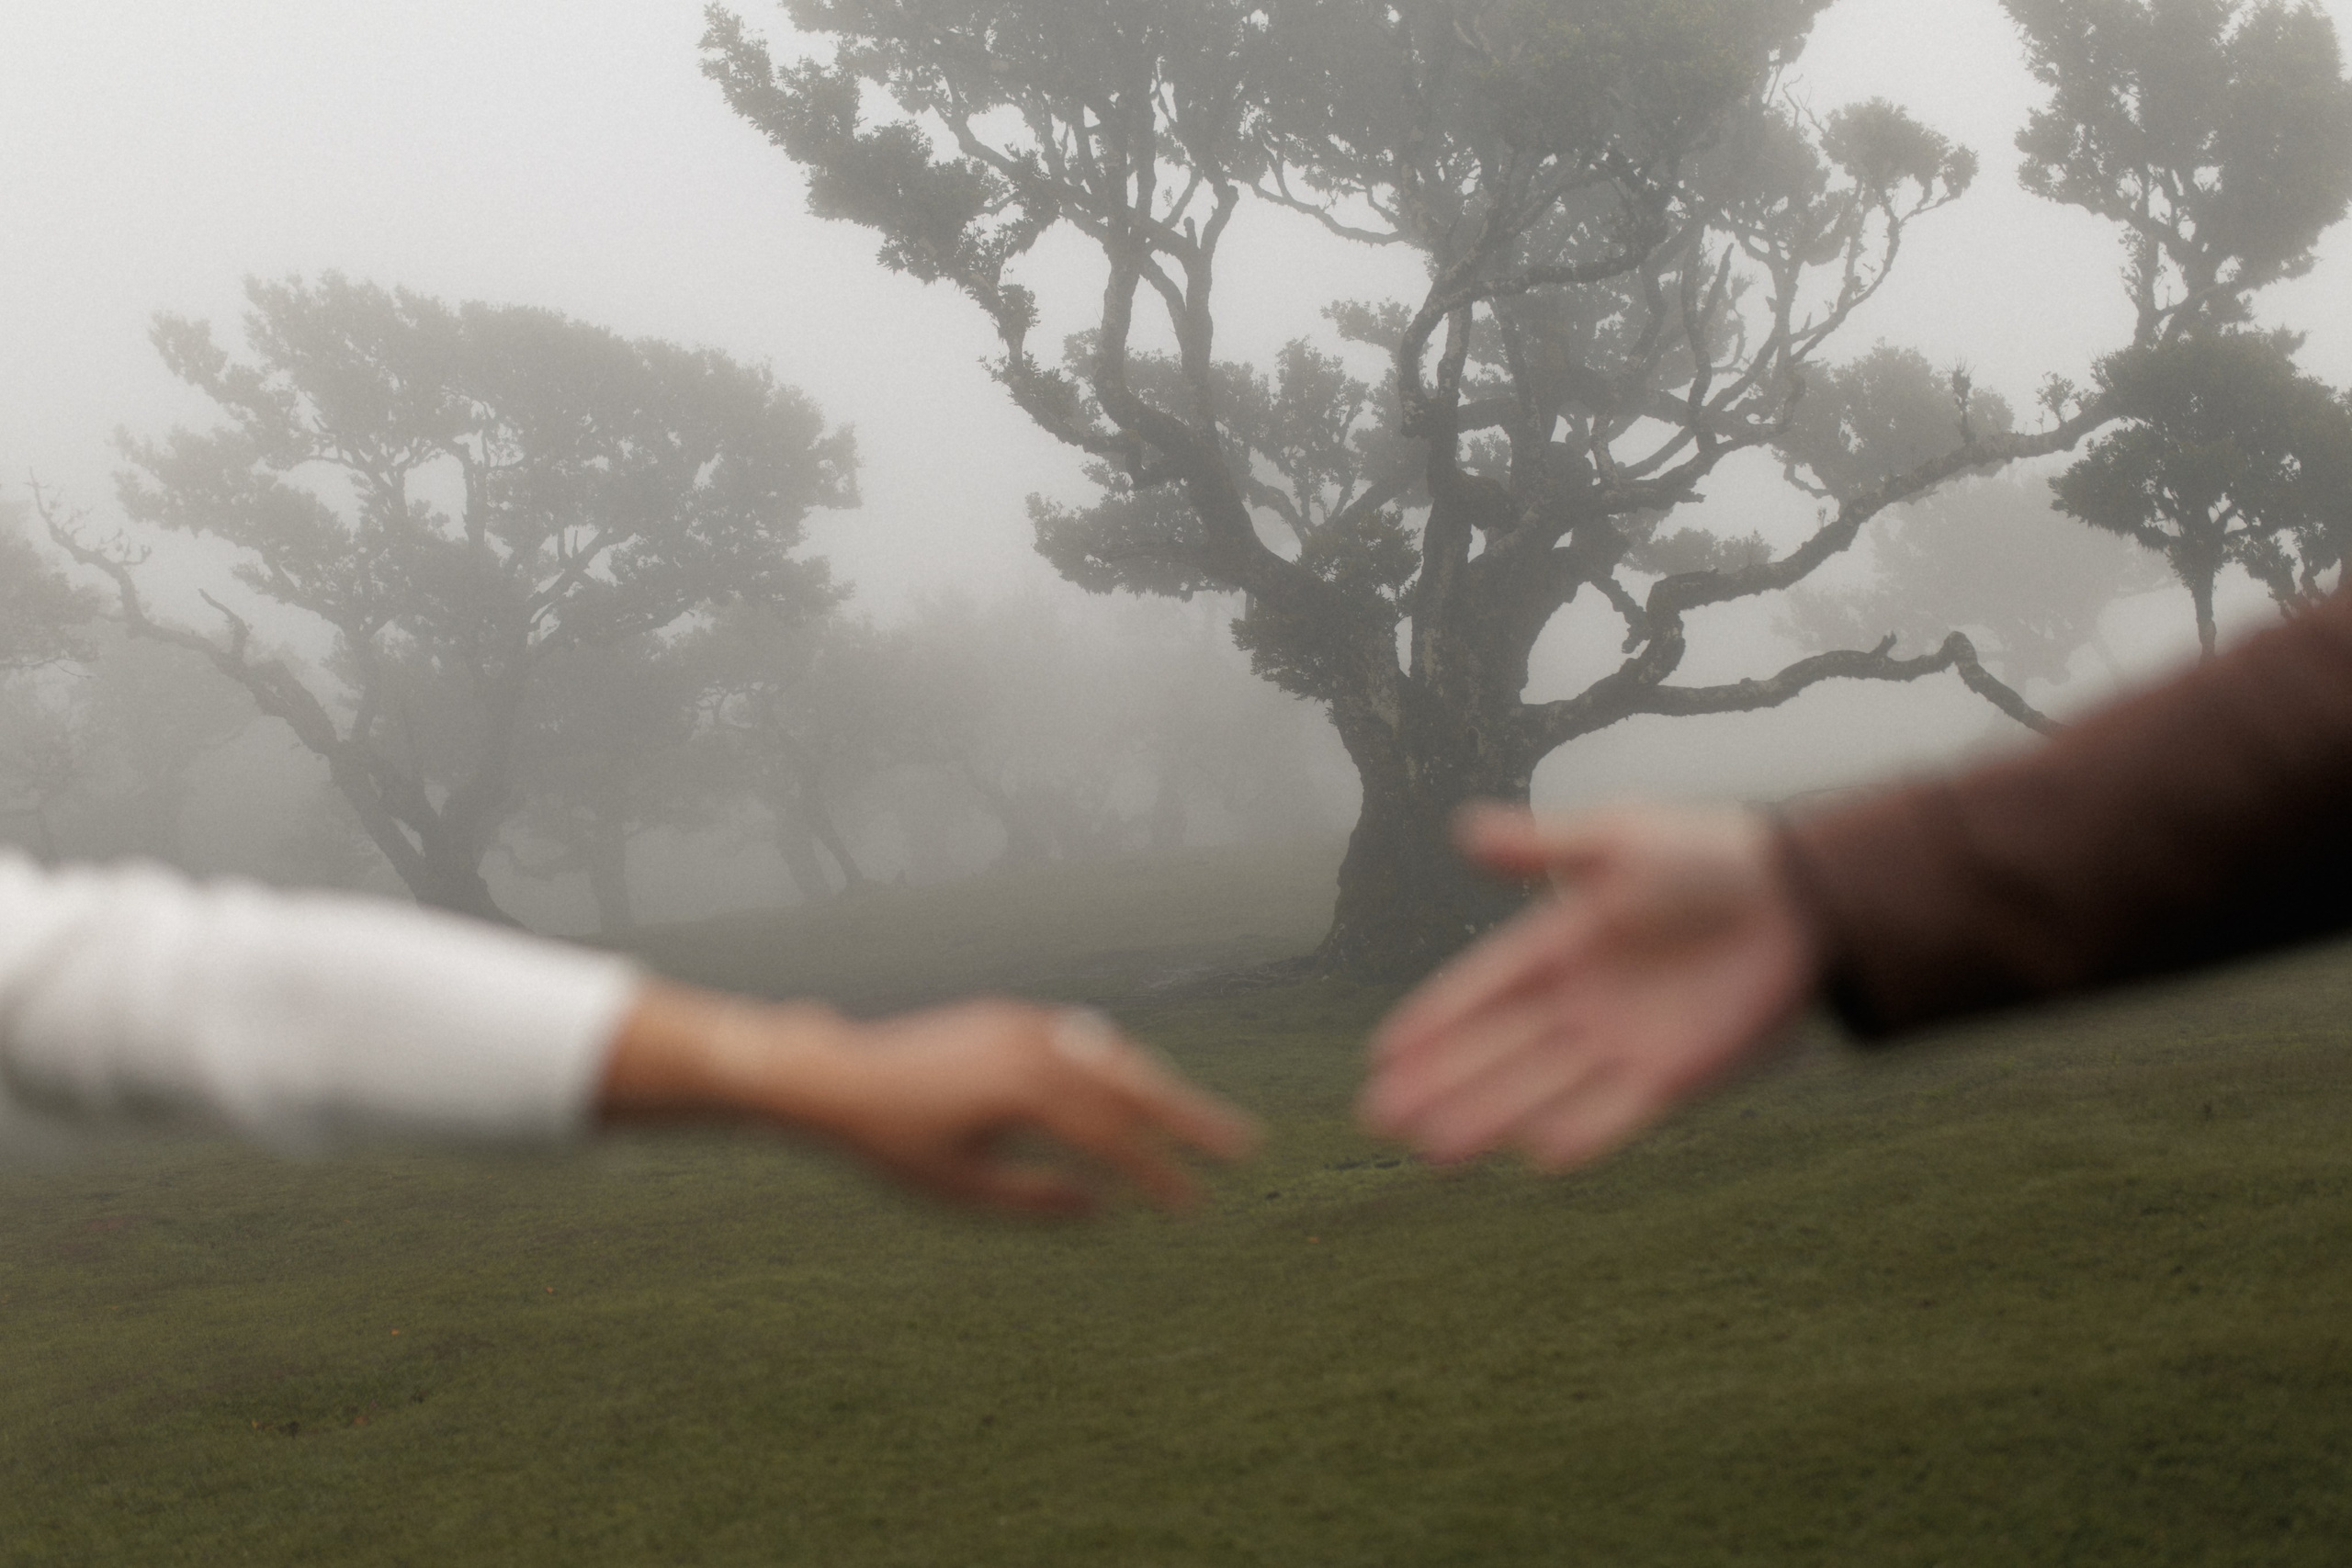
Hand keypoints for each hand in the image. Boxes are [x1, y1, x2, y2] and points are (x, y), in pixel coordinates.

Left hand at [600, 988, 1259, 1216]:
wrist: (834, 1078)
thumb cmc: (890, 1143)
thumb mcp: (959, 1189)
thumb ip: (1034, 1200)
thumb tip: (1101, 1206)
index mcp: (1026, 1092)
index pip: (1114, 1138)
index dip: (1160, 1174)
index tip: (1194, 1206)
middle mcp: (1034, 1047)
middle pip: (1135, 1083)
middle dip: (1192, 1117)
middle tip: (1246, 1146)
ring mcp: (1025, 1026)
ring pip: (1113, 1056)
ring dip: (1160, 1089)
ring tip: (1198, 1124)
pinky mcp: (1010, 1019)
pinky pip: (1081, 1040)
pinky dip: (1117, 1064)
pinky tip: (1135, 1086)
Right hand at [1360, 803, 1823, 1171]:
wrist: (1803, 897)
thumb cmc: (1709, 855)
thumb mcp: (1617, 840)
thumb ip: (1542, 849)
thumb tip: (1463, 833)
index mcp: (1560, 945)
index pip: (1482, 990)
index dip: (1433, 1021)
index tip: (1382, 1054)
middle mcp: (1581, 1004)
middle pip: (1495, 1052)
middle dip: (1438, 1084)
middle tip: (1378, 1116)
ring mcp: (1624, 1044)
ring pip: (1541, 1089)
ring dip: (1488, 1117)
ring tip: (1432, 1148)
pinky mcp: (1676, 1075)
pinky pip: (1618, 1111)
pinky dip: (1582, 1132)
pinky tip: (1536, 1155)